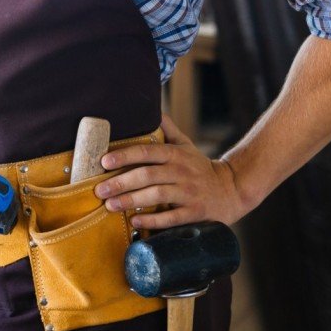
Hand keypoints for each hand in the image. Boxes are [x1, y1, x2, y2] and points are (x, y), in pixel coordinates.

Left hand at [93, 113, 251, 229]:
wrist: (231, 190)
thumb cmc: (199, 167)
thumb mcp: (185, 145)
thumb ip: (167, 129)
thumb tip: (152, 110)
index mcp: (175, 155)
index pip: (146, 151)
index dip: (124, 156)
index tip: (104, 162)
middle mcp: (181, 172)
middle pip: (147, 175)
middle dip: (120, 182)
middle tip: (99, 190)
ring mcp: (189, 192)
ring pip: (156, 195)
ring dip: (131, 200)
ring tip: (110, 205)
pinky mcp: (195, 213)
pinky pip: (171, 218)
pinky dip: (152, 220)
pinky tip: (135, 221)